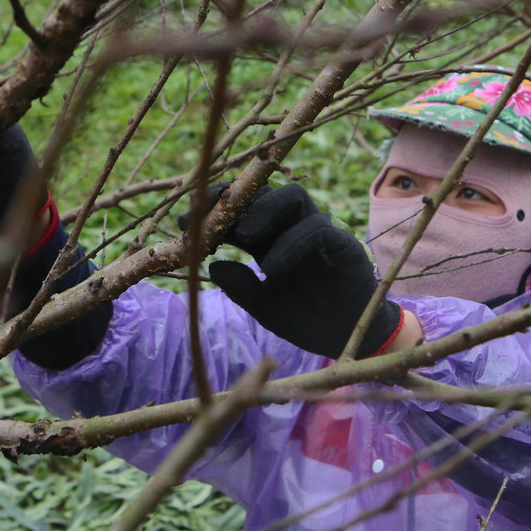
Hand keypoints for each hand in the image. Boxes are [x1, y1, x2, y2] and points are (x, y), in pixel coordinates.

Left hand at [193, 183, 403, 358]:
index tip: (184, 220)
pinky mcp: (341, 242)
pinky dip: (291, 243)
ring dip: (263, 211)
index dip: (213, 209)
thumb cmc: (306, 319)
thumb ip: (241, 288)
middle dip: (232, 201)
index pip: (240, 209)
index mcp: (268, 238)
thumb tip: (211, 266)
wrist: (346, 337)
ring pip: (292, 197)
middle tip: (209, 219)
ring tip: (242, 236)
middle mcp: (290, 227)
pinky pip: (317, 228)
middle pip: (263, 192)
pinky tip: (272, 268)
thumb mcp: (266, 308)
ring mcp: (317, 231)